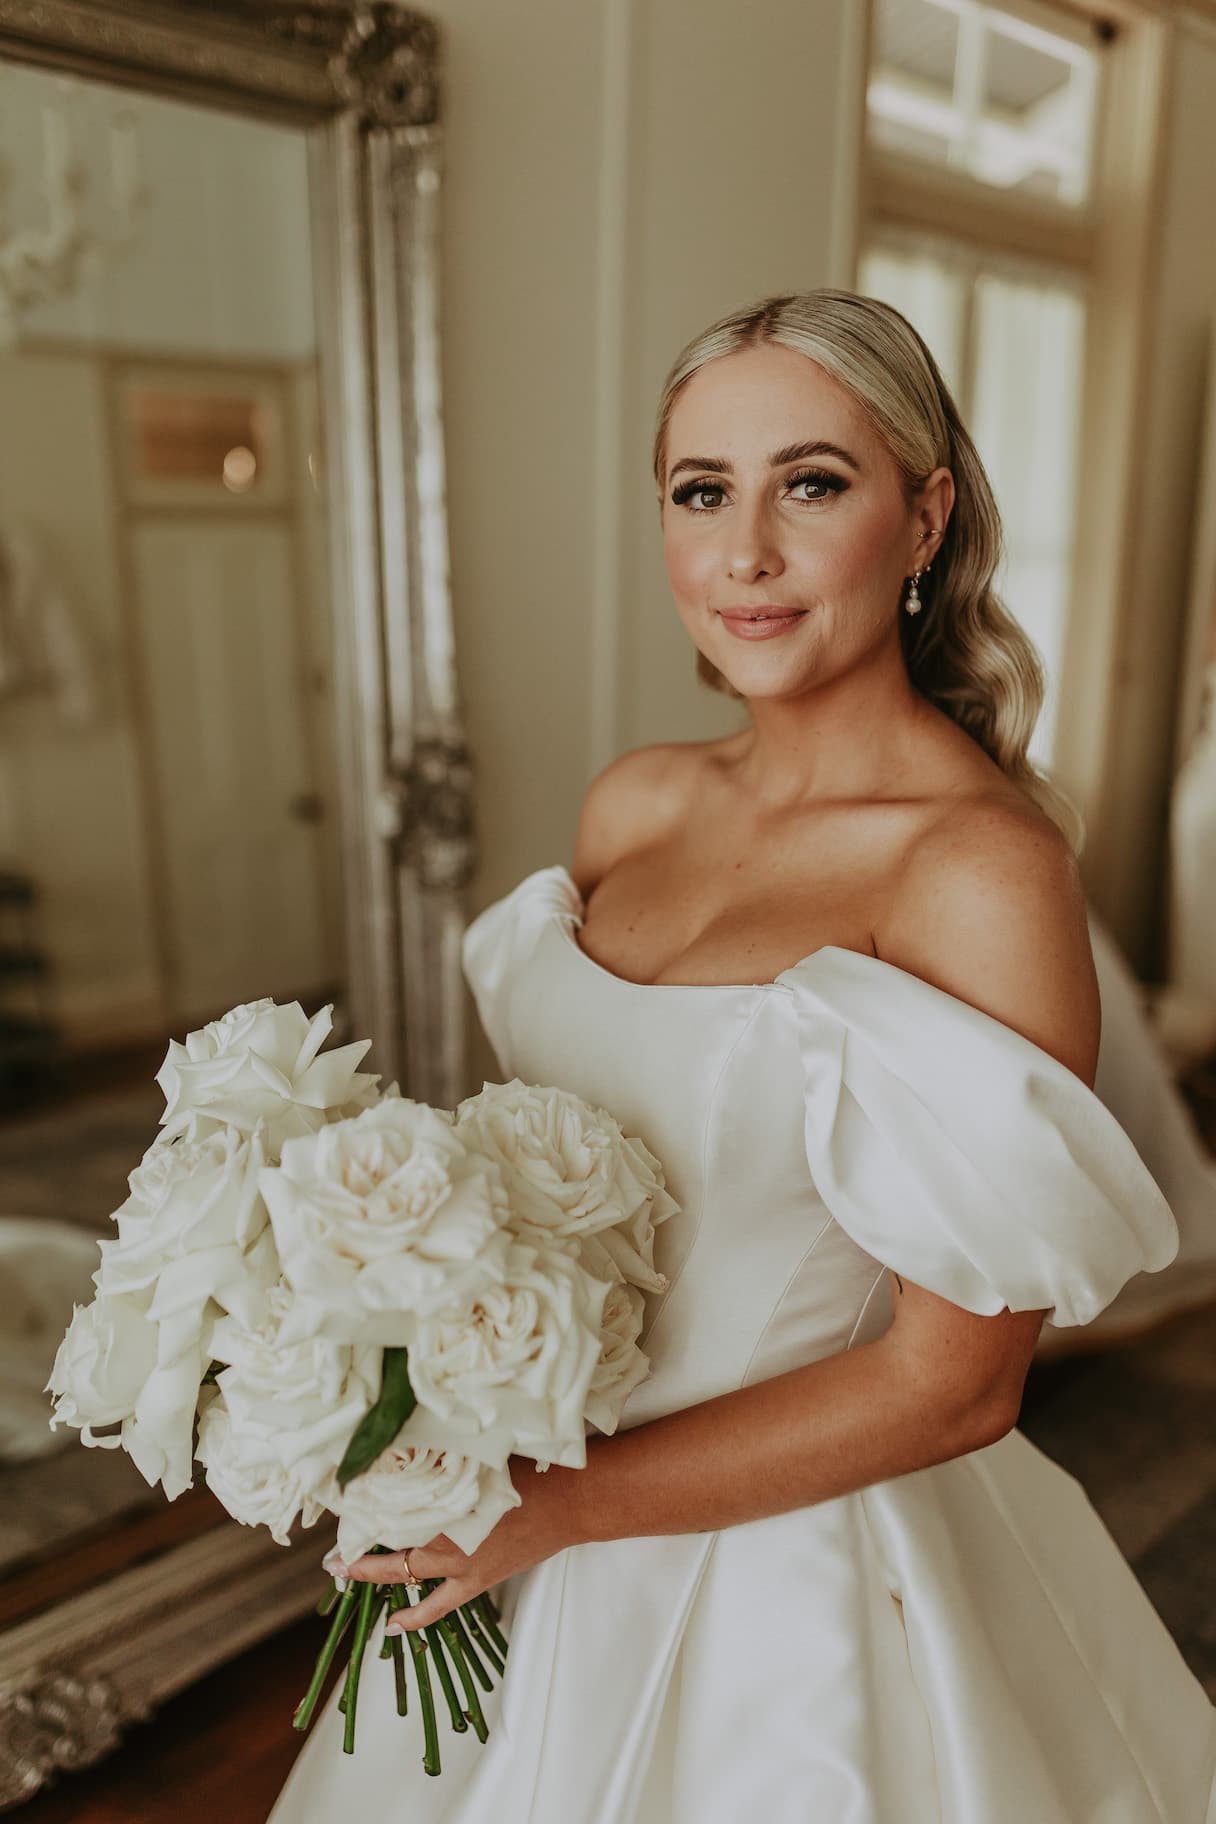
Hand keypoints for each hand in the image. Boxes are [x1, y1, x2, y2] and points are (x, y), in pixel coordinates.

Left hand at [327, 1453, 583, 1631]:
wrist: (569, 1502)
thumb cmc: (528, 1472)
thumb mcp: (483, 1456)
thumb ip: (448, 1457)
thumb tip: (414, 1441)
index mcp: (445, 1500)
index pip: (393, 1504)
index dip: (366, 1505)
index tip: (344, 1500)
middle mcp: (445, 1534)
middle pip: (390, 1538)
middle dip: (360, 1542)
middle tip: (333, 1546)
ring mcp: (459, 1563)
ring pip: (405, 1572)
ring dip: (374, 1573)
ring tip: (344, 1574)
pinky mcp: (475, 1581)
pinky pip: (437, 1607)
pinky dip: (413, 1618)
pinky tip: (391, 1628)